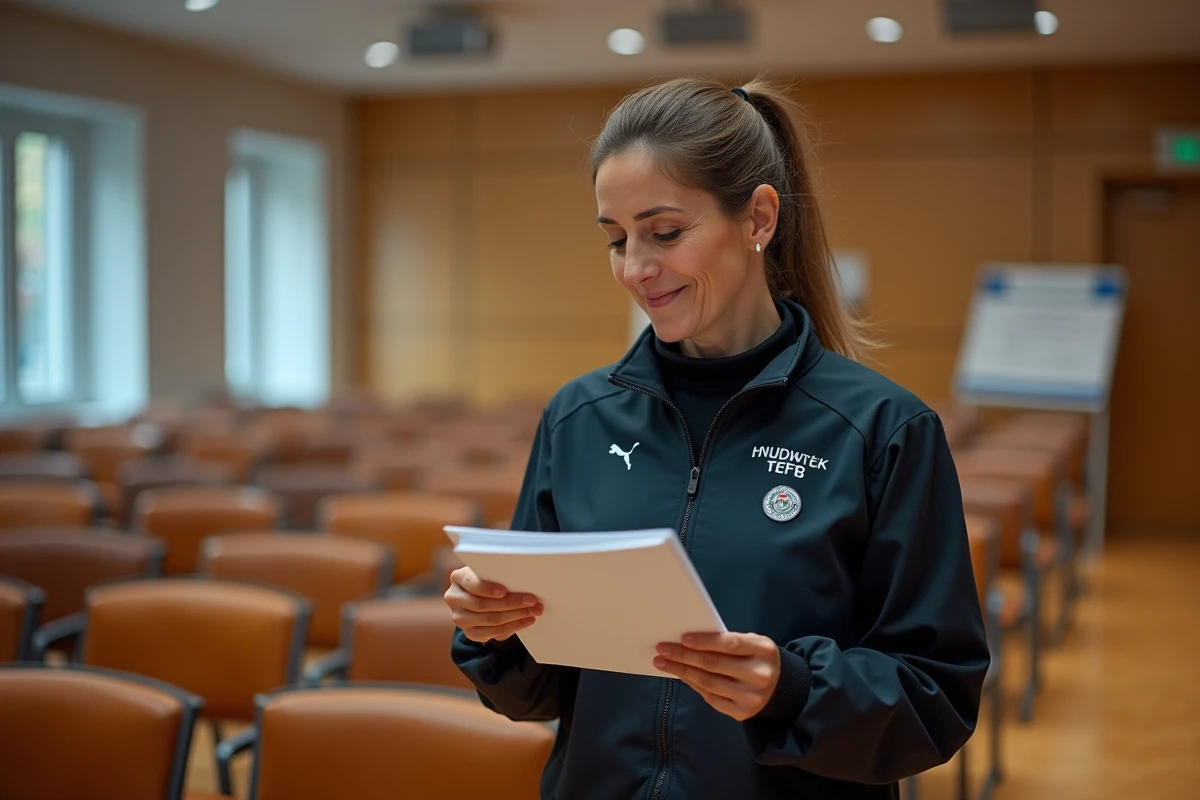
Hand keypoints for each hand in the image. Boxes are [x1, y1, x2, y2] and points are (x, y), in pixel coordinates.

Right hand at [445, 566, 542, 642]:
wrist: (483, 596)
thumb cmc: (491, 579)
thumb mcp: (490, 572)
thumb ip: (499, 574)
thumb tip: (522, 580)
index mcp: (458, 578)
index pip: (470, 583)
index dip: (486, 588)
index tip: (504, 591)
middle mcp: (454, 598)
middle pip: (482, 604)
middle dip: (510, 603)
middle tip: (532, 600)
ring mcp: (460, 617)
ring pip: (489, 619)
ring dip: (516, 615)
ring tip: (534, 611)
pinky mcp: (470, 633)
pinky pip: (492, 633)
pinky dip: (513, 627)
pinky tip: (526, 621)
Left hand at [653, 632, 781, 721]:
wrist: (782, 688)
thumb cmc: (758, 658)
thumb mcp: (752, 643)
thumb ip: (728, 641)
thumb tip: (688, 642)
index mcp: (763, 651)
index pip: (729, 644)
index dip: (704, 641)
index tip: (682, 638)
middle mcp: (759, 675)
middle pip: (714, 664)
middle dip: (684, 656)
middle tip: (662, 649)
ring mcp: (751, 697)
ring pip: (708, 683)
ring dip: (682, 671)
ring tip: (663, 662)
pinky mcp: (742, 713)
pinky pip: (711, 697)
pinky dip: (692, 684)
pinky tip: (681, 675)